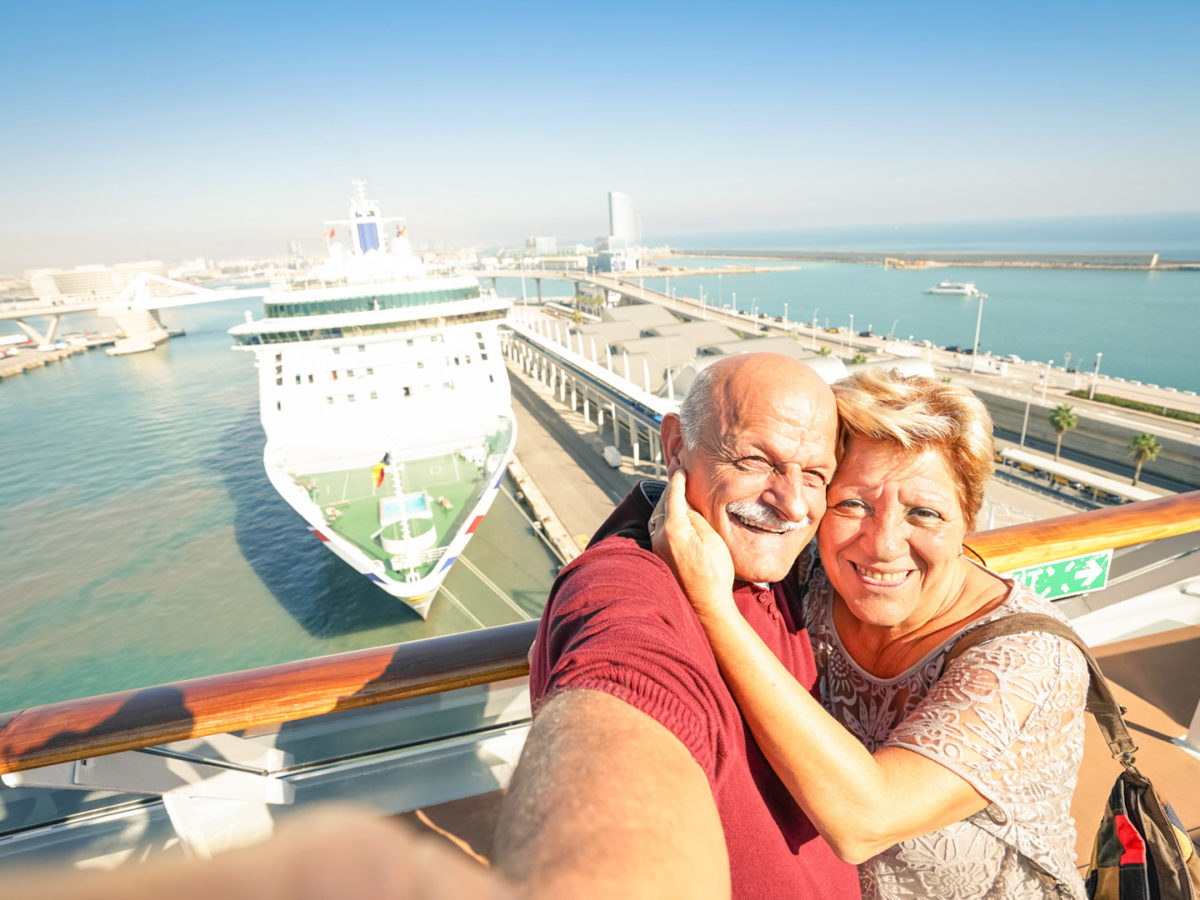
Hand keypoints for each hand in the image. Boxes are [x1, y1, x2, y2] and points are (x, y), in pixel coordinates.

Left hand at [650, 470, 736, 622]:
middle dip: (670, 492)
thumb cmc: (714, 573)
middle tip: (678, 479)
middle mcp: (659, 537)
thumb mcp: (712, 540)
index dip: (678, 482)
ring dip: (666, 506)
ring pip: (658, 518)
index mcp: (673, 529)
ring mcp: (657, 549)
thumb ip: (697, 519)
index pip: (673, 497)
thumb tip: (686, 508)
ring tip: (677, 496)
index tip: (680, 470)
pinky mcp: (659, 559)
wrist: (706, 606)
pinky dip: (665, 519)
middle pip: (662, 506)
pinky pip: (659, 531)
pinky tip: (674, 520)